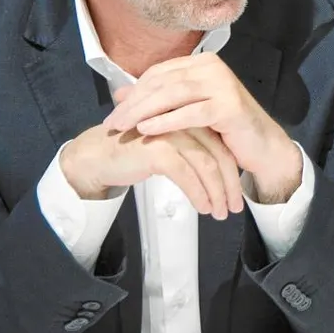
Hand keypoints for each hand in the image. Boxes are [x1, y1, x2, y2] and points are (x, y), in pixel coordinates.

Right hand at [59, 122, 242, 219]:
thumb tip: (220, 176)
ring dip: (216, 193)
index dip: (233, 172)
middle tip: (234, 208)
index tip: (237, 196)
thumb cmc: (134, 153)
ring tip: (219, 213)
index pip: (222, 146)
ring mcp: (172, 135)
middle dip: (230, 185)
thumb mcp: (170, 148)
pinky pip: (187, 175)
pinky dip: (198, 193)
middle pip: (220, 155)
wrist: (96, 156)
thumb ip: (192, 152)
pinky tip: (202, 208)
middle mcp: (185, 123)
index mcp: (191, 119)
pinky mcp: (158, 151)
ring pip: (207, 166)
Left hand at [102, 55, 300, 200]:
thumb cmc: (224, 128)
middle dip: (134, 104)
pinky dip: (166, 121)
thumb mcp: (187, 109)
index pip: (159, 73)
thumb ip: (158, 100)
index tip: (114, 112)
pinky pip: (191, 113)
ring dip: (144, 111)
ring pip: (174, 94)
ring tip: (124, 128)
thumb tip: (120, 94)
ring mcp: (223, 85)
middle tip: (112, 123)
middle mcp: (213, 68)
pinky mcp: (230, 106)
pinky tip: (147, 131)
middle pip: (163, 82)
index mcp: (203, 63)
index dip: (134, 91)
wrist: (262, 145)